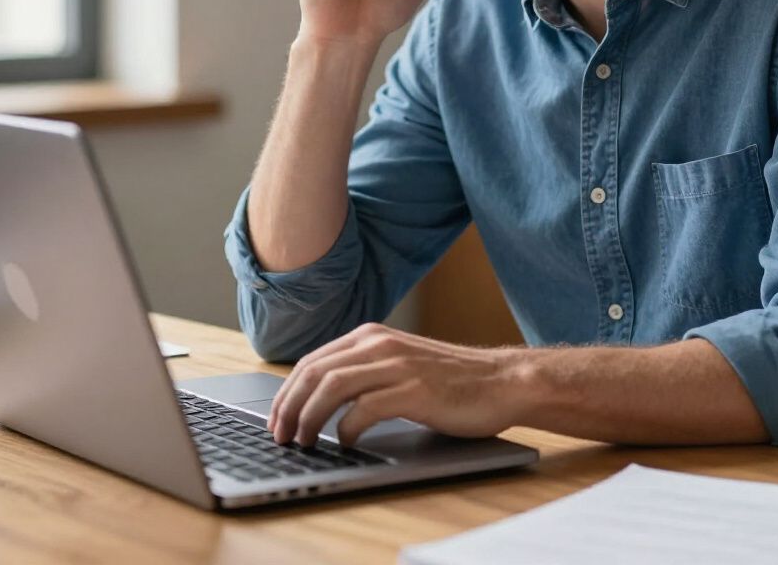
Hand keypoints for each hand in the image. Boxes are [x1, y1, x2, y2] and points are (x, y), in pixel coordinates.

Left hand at [266, 323, 527, 447]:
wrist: (501, 380)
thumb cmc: (451, 379)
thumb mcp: (399, 363)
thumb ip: (364, 370)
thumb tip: (318, 398)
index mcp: (371, 335)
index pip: (312, 361)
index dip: (287, 392)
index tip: (276, 420)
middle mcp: (379, 343)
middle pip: (314, 371)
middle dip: (289, 406)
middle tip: (281, 436)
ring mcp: (397, 364)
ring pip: (332, 386)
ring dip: (309, 417)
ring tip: (304, 442)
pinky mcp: (415, 390)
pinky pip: (365, 408)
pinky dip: (347, 428)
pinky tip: (347, 442)